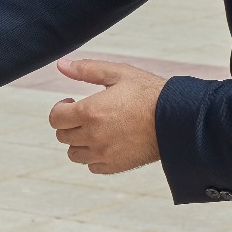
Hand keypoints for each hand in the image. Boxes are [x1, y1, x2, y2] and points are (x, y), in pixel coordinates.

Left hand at [48, 59, 165, 173]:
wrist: (176, 120)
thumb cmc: (149, 93)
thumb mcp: (118, 73)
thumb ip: (86, 69)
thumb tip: (61, 65)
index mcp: (89, 111)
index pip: (55, 118)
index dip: (60, 109)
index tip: (71, 102)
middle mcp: (92, 136)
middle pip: (63, 135)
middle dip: (69, 123)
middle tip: (85, 114)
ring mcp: (103, 154)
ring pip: (74, 154)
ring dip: (79, 141)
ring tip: (95, 129)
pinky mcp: (115, 166)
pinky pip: (92, 166)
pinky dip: (93, 157)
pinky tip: (106, 143)